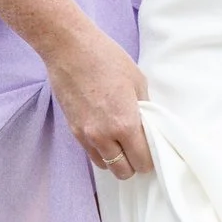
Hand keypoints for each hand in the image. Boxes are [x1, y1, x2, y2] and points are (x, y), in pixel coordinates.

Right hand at [44, 25, 153, 179]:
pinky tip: (105, 134)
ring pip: (105, 165)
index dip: (149, 159)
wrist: (70, 49)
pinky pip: (91, 153)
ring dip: (116, 159)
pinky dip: (101, 151)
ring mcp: (86, 135)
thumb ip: (144, 108)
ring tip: (120, 141)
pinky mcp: (73, 130)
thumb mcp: (137, 80)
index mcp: (125, 124)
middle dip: (133, 164)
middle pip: (123, 171)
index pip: (142, 161)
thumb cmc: (106, 59)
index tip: (151, 149)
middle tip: (137, 148)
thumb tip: (147, 124)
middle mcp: (104, 136)